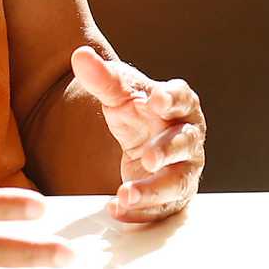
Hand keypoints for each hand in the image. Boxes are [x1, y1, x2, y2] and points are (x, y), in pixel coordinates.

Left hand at [69, 46, 206, 222]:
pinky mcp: (173, 197)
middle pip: (185, 143)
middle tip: (148, 157)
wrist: (144, 142)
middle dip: (168, 150)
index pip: (181, 98)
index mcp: (180, 105)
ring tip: (125, 195)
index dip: (171, 99)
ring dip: (154, 191)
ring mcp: (184, 169)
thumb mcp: (119, 93)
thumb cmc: (139, 111)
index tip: (156, 100)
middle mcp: (188, 137)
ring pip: (177, 182)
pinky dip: (140, 212)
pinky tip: (116, 210)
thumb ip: (102, 78)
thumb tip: (80, 56)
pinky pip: (161, 208)